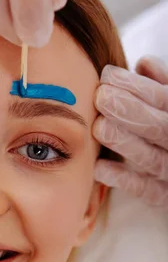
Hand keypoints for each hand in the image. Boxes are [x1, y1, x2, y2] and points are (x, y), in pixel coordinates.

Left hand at [94, 56, 167, 207]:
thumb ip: (162, 85)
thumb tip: (143, 63)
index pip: (165, 99)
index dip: (139, 87)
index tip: (108, 76)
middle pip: (160, 127)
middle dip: (131, 110)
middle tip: (101, 97)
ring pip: (152, 159)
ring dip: (125, 142)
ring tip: (99, 127)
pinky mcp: (164, 198)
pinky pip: (146, 191)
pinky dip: (123, 179)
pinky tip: (99, 167)